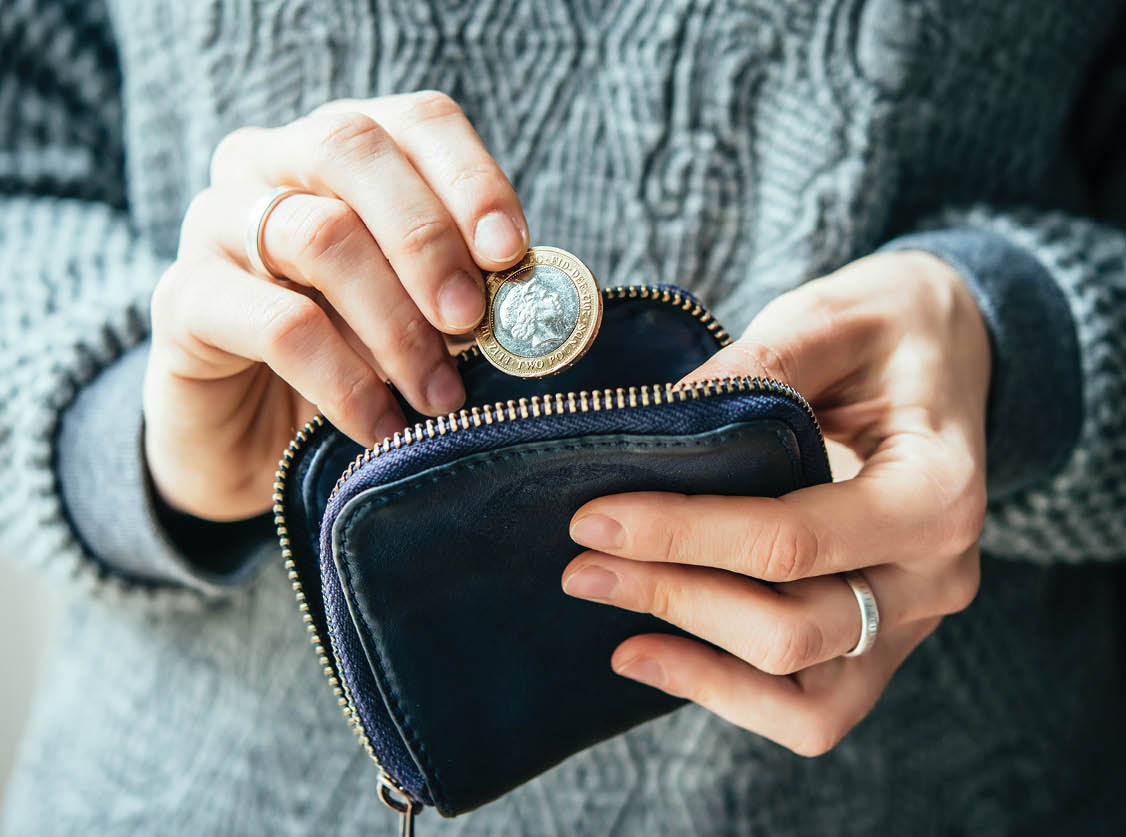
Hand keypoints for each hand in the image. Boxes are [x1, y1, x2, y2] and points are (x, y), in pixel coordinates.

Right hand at [144, 92, 527, 519]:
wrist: (250, 438)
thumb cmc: (351, 359)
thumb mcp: (414, 314)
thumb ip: (460, 289)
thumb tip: (528, 298)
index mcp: (344, 150)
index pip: (417, 121)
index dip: (471, 179)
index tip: (511, 253)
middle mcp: (271, 163)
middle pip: (355, 149)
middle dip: (429, 240)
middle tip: (472, 321)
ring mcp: (215, 222)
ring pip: (319, 235)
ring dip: (397, 325)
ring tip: (440, 395)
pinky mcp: (182, 299)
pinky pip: (278, 325)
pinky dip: (345, 381)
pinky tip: (382, 428)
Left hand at [562, 251, 989, 755]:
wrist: (949, 353)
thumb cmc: (892, 331)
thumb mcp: (833, 319)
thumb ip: (758, 366)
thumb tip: (655, 422)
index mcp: (938, 493)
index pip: (793, 541)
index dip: (682, 536)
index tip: (594, 518)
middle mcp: (936, 576)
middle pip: (791, 630)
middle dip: (673, 596)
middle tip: (582, 563)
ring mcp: (912, 621)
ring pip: (802, 697)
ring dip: (693, 658)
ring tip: (608, 611)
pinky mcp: (880, 641)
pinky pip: (809, 708)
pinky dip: (727, 691)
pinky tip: (649, 653)